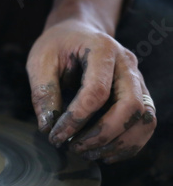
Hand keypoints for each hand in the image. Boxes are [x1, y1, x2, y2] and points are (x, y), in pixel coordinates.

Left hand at [26, 19, 156, 163]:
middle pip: (130, 106)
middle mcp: (127, 64)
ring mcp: (138, 80)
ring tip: (87, 153)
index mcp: (102, 49)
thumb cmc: (57, 45)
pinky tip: (103, 153)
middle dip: (102, 135)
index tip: (55, 136)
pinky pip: (145, 124)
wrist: (77, 31)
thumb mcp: (40, 61)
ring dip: (118, 143)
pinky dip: (128, 144)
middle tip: (74, 148)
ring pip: (144, 118)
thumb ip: (43, 92)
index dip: (76, 119)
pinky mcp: (139, 94)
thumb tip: (47, 127)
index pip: (96, 92)